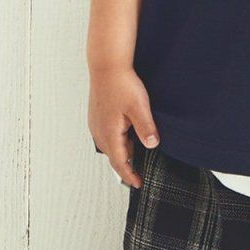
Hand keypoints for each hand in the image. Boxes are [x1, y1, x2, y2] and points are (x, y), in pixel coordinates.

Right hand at [88, 68, 159, 187]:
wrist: (106, 66)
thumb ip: (146, 128)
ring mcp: (96, 124)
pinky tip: (127, 137)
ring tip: (137, 157)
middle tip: (139, 175)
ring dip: (122, 154)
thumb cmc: (121, 84)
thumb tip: (152, 146)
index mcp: (109, 133)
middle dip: (126, 167)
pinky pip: (107, 136)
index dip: (129, 175)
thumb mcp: (139, 107)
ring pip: (110, 146)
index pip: (120, 163)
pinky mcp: (97, 117)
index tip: (138, 184)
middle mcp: (99, 132)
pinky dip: (117, 142)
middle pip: (114, 157)